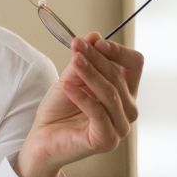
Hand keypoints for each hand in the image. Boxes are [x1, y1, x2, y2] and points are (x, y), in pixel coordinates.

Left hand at [16, 32, 144, 176]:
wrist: (42, 138)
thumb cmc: (59, 111)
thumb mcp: (71, 79)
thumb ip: (84, 61)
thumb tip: (95, 36)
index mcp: (124, 93)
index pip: (134, 65)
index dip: (118, 51)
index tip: (96, 42)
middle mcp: (127, 111)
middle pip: (119, 76)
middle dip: (96, 59)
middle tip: (76, 46)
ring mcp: (120, 128)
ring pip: (110, 93)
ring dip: (90, 74)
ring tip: (73, 61)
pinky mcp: (107, 140)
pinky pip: (98, 112)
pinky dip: (82, 97)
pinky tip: (66, 86)